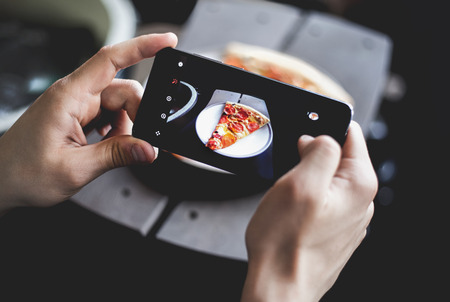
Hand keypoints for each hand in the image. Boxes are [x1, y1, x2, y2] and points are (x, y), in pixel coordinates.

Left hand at [0, 33, 177, 213]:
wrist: (1, 182)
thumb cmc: (22, 172)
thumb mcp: (75, 168)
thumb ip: (116, 155)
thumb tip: (149, 149)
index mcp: (69, 97)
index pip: (110, 60)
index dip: (142, 47)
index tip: (166, 42)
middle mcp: (74, 97)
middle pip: (123, 89)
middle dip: (139, 113)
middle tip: (141, 141)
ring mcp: (77, 107)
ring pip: (119, 105)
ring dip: (127, 127)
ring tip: (115, 150)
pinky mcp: (79, 118)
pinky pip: (110, 116)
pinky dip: (118, 131)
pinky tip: (108, 147)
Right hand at [241, 122, 376, 301]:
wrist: (279, 287)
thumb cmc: (286, 243)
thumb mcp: (300, 183)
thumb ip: (319, 150)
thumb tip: (322, 138)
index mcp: (359, 185)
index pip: (350, 135)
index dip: (323, 130)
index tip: (303, 140)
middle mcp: (360, 202)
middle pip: (336, 158)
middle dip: (311, 159)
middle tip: (291, 178)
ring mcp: (348, 218)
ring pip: (326, 180)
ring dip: (306, 182)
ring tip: (289, 201)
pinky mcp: (334, 230)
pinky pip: (321, 201)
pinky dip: (305, 200)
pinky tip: (292, 215)